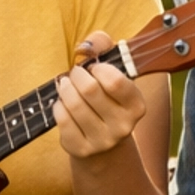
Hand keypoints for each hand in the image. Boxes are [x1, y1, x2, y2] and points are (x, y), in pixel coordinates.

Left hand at [53, 30, 146, 160]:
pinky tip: (63, 105)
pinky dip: (58, 106)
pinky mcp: (81, 149)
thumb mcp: (113, 69)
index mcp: (137, 106)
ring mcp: (102, 141)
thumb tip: (84, 47)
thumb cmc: (107, 97)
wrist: (104, 142)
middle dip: (76, 75)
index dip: (98, 68)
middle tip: (75, 75)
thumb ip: (103, 45)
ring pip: (73, 104)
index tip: (95, 68)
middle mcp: (124, 127)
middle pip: (89, 90)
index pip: (114, 81)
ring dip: (65, 89)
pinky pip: (62, 119)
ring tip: (66, 86)